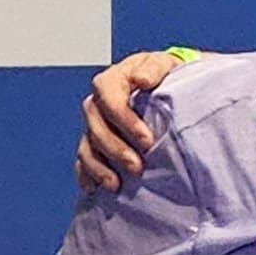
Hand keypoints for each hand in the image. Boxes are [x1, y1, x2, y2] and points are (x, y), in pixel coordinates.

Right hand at [76, 51, 184, 191]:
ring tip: (116, 184)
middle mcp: (100, 102)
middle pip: (95, 125)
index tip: (146, 139)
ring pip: (88, 145)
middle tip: (138, 167)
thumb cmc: (170, 75)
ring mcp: (97, 123)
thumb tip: (141, 79)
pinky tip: (93, 189)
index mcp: (115, 79)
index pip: (107, 95)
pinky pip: (84, 159)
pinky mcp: (98, 142)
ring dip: (99, 166)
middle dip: (115, 148)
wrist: (171, 86)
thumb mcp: (167, 65)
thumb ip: (155, 68)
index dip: (123, 118)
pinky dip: (87, 174)